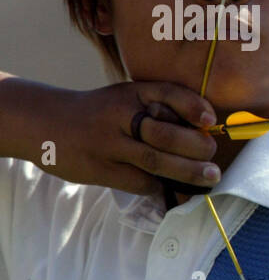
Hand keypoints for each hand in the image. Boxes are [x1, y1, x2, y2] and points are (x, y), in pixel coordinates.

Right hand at [43, 82, 220, 195]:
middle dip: (197, 147)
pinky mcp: (99, 169)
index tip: (210, 120)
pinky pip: (139, 181)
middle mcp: (120, 115)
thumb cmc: (101, 113)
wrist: (44, 122)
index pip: (168, 93)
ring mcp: (108, 144)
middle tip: (213, 158)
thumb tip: (205, 132)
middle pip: (166, 133)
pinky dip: (160, 185)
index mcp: (131, 93)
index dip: (194, 107)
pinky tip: (173, 187)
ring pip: (156, 161)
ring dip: (188, 172)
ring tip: (209, 177)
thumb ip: (159, 109)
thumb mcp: (126, 98)